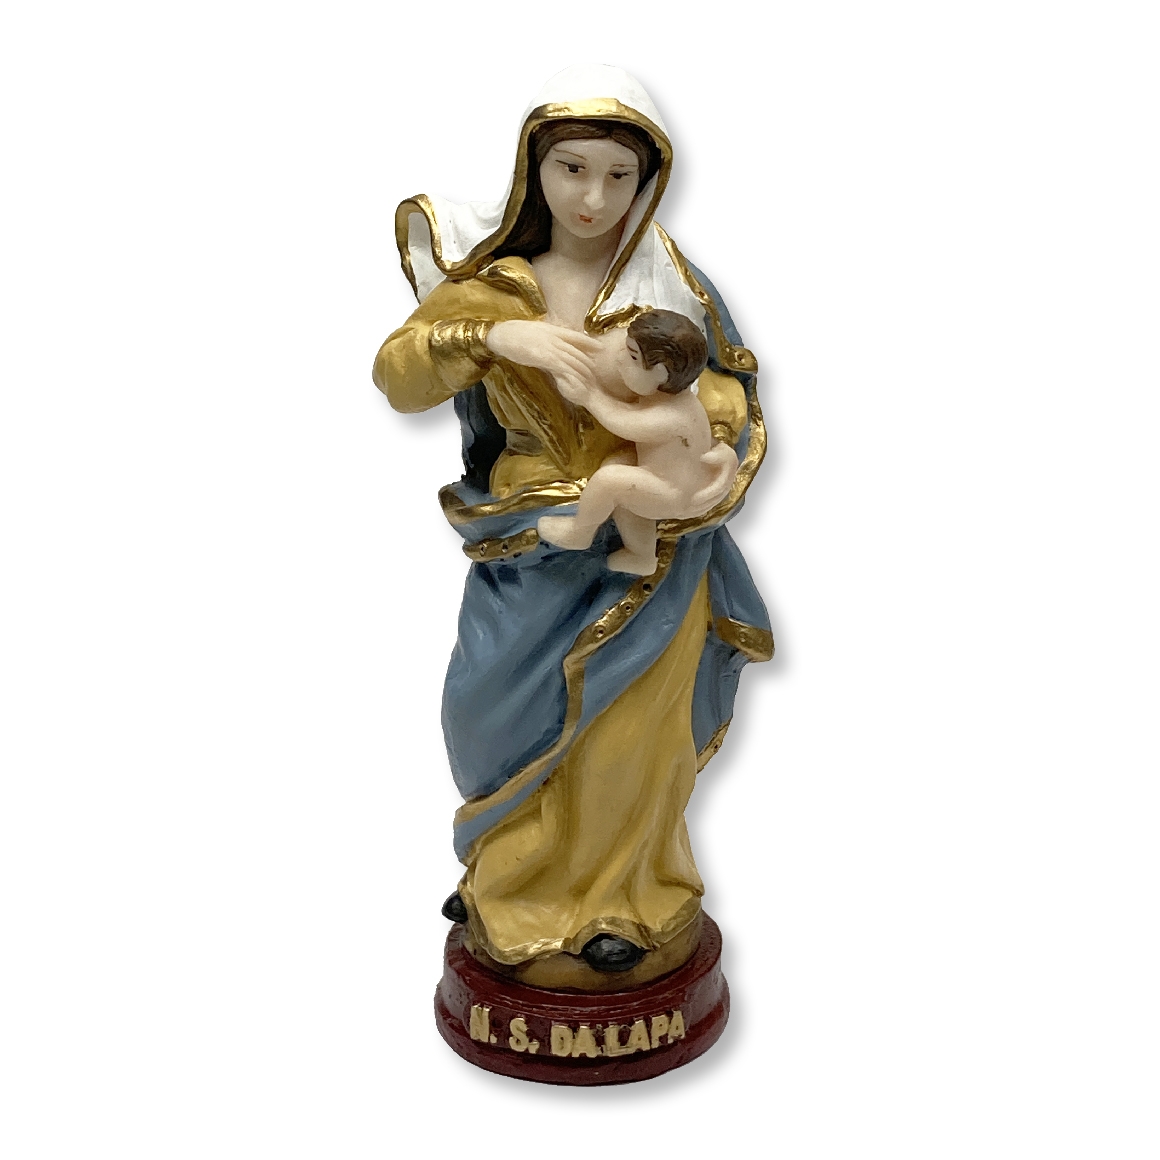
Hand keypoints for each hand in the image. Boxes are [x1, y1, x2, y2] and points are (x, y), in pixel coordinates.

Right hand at [486, 320, 600, 388]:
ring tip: (589, 381)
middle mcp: (554, 337)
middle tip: (596, 372)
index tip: (600, 347)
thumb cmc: (513, 334)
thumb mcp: (533, 332)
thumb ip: (545, 337)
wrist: (502, 334)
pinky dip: (571, 375)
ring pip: (572, 359)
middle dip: (587, 362)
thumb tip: (552, 344)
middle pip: (577, 350)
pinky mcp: (544, 356)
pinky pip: (562, 366)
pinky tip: (576, 382)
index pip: (576, 336)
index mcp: (552, 330)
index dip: (589, 342)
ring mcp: (550, 346)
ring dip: (582, 371)